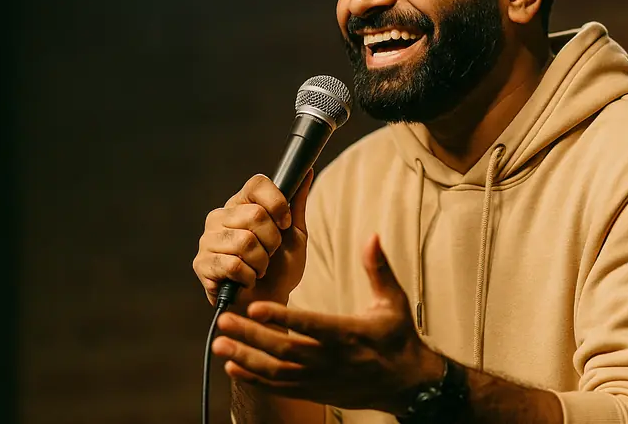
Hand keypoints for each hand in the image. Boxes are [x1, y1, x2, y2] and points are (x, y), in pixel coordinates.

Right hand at [192, 170, 313, 307]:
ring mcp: (207, 239)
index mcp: (242, 203)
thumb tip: (307, 171)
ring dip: (262, 262)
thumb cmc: (281, 268)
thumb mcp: (295, 234)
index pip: (257, 184)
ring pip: (245, 242)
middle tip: (270, 254)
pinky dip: (249, 276)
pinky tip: (247, 280)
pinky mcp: (201, 264)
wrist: (268, 303)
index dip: (277, 204)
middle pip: (256, 215)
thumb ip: (296, 204)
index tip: (285, 224)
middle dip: (273, 241)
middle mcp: (220, 215)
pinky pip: (233, 264)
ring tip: (259, 268)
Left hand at [211, 234, 443, 414]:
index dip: (282, 317)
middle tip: (224, 319)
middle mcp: (331, 360)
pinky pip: (280, 388)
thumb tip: (371, 236)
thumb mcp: (393, 301)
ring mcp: (321, 379)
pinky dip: (255, 380)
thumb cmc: (398, 338)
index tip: (255, 306)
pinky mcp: (315, 391)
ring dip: (246, 358)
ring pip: (277, 372)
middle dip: (251, 336)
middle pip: (285, 350)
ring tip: (220, 343)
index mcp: (349, 334)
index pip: (310, 325)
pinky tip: (233, 368)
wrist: (407, 384)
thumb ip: (378, 268)